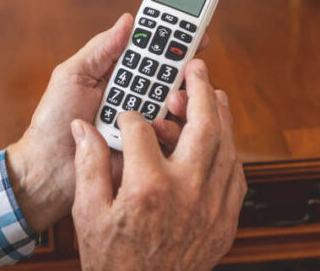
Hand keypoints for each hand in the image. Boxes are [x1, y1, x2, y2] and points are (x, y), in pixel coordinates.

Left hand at [6, 14, 207, 231]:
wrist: (48, 169)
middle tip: (191, 66)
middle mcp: (134, 97)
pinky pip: (172, 135)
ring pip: (176, 105)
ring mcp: (143, 123)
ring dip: (179, 97)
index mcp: (117, 76)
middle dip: (183, 69)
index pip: (150, 53)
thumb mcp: (72, 76)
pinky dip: (171, 127)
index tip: (194, 31)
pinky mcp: (149, 150)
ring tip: (173, 99)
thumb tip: (128, 20)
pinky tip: (159, 126)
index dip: (172, 41)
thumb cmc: (53, 121)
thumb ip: (101, 48)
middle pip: (170, 77)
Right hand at [71, 60, 246, 270]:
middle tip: (196, 67)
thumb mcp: (87, 213)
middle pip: (202, 126)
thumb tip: (83, 128)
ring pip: (227, 147)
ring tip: (213, 95)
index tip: (127, 117)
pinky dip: (230, 151)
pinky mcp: (225, 222)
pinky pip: (236, 176)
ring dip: (221, 115)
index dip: (131, 118)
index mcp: (148, 187)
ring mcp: (212, 208)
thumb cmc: (112, 260)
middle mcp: (187, 192)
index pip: (142, 130)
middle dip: (199, 90)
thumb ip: (89, 164)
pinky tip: (222, 140)